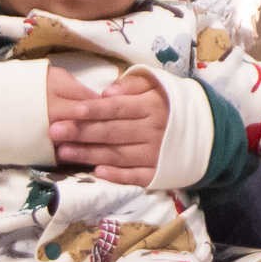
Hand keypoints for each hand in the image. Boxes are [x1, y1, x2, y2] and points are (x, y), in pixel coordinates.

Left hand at [46, 67, 168, 186]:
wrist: (205, 131)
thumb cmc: (169, 104)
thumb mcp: (156, 85)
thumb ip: (132, 85)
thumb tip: (107, 91)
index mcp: (152, 107)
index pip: (118, 108)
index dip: (96, 110)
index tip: (74, 111)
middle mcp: (153, 131)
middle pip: (112, 132)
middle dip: (82, 132)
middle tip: (55, 132)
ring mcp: (155, 154)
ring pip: (117, 155)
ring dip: (89, 154)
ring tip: (63, 152)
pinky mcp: (157, 173)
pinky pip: (135, 176)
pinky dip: (117, 176)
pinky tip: (97, 172)